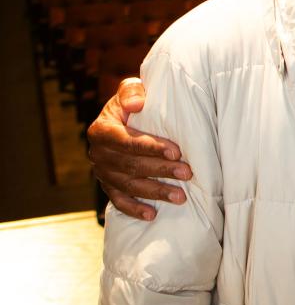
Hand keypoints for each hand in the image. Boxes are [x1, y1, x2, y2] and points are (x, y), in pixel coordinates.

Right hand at [86, 77, 191, 220]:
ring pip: (129, 185)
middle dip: (161, 170)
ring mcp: (102, 173)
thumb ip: (131, 92)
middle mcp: (97, 154)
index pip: (126, 141)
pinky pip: (119, 201)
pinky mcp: (109, 185)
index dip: (151, 147)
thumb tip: (137, 104)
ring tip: (181, 196)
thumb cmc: (134, 100)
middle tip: (187, 173)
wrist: (126, 115)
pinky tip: (153, 215)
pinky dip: (135, 209)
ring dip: (155, 192)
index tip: (176, 152)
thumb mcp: (130, 88)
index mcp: (101, 130)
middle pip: (131, 165)